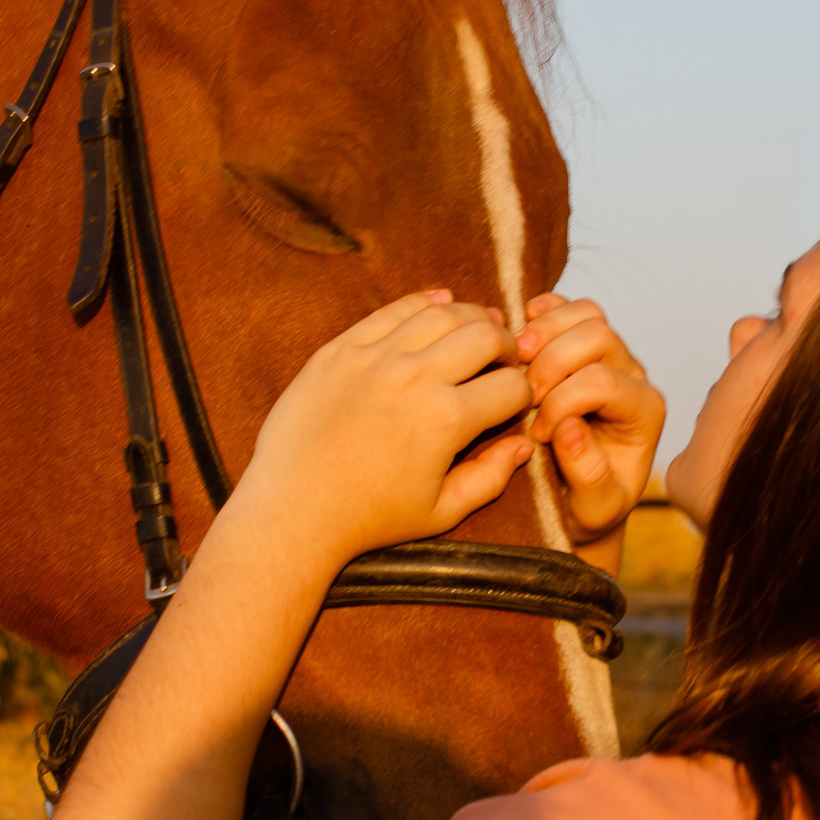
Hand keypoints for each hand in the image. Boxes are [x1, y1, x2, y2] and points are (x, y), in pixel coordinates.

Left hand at [235, 291, 535, 568]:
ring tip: (477, 333)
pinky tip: (440, 305)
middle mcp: (415, 379)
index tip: (517, 403)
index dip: (525, 394)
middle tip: (506, 361)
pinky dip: (424, 302)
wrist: (294, 510)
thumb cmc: (368, 517)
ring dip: (471, 319)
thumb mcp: (441, 512)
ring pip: (443, 312)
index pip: (513, 386)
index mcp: (446, 421)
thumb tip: (524, 445)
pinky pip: (393, 310)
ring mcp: (375, 358)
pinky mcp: (342, 349)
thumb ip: (491, 477)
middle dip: (508, 347)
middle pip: (486, 335)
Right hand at [517, 294, 665, 574]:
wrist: (577, 499)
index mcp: (644, 412)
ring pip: (586, 314)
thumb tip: (568, 428)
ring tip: (516, 361)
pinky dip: (541, 311)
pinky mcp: (580, 345)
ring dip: (544, 331)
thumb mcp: (594, 509)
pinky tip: (519, 333)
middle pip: (598, 335)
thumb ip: (588, 475)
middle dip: (552, 361)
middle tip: (523, 396)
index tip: (539, 435)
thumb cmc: (588, 506)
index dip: (563, 401)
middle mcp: (633, 376)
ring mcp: (609, 354)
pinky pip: (567, 307)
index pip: (605, 382)